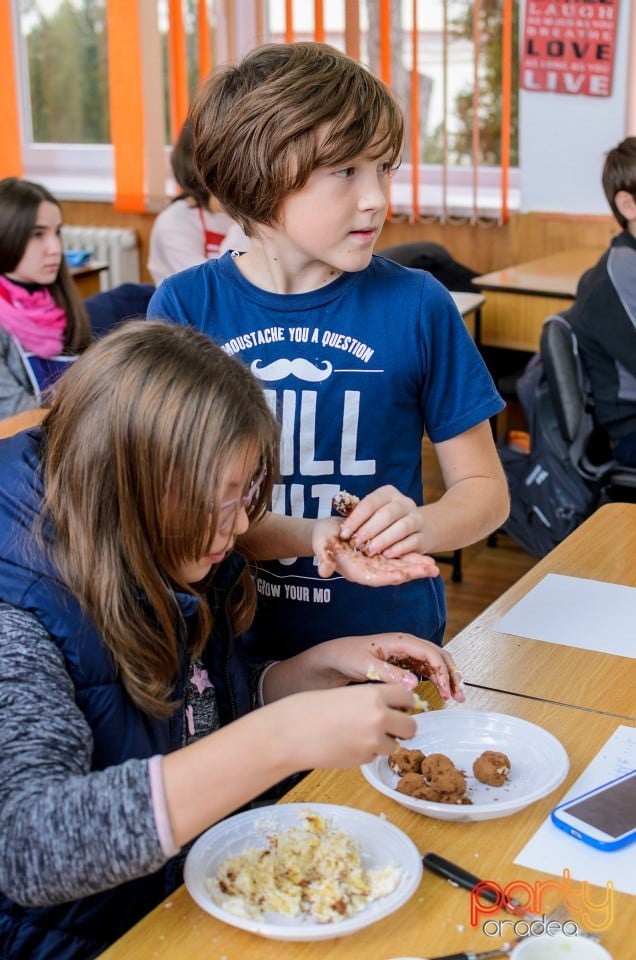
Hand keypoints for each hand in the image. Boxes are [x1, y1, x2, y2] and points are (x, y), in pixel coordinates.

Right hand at [278, 683, 417, 769]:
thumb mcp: (345, 694)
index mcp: (374, 695)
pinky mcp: (363, 760)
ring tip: (361, 735)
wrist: (290, 734)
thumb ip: (370, 700)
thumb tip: (390, 709)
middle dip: (402, 727)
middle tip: (389, 725)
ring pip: (395, 745)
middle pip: (411, 726)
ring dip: (385, 742)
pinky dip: (368, 752)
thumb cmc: (310, 709)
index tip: (400, 706)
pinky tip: (348, 744)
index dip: (404, 703)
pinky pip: (376, 756)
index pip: (407, 697)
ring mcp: (373, 742)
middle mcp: (379, 718)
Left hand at [301, 633, 464, 702]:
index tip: (446, 690)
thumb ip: (389, 673)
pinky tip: (441, 693)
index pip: (429, 652)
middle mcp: (407, 645)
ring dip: (447, 678)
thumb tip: (415, 683)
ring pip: (435, 663)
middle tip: (458, 695)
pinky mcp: (404, 664)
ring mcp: (407, 654)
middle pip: (438, 655)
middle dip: (451, 674)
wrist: (334, 658)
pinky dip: (437, 680)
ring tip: (455, 697)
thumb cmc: (347, 656)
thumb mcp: (366, 665)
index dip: (441, 671)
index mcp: (400, 641)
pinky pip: (427, 670)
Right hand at [312, 516, 437, 582]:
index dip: (388, 576)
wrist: (328, 532)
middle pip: (392, 574)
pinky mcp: (383, 554)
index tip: (402, 575)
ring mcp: (378, 563)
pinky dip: (413, 558)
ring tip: (434, 568)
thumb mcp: (321, 545)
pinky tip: (428, 559)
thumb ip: (324, 558)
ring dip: (416, 568)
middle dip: (410, 573)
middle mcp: (369, 570)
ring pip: (400, 567)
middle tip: (429, 571)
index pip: (374, 577)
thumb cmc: (322, 539)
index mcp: (355, 571)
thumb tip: (323, 571)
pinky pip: (400, 558)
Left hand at [337, 485, 428, 558]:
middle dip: (370, 529)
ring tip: (371, 550)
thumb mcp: (373, 513)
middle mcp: (404, 503)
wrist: (418, 528)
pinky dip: (400, 548)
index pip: (370, 503)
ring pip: (402, 526)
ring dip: (384, 539)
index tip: (344, 533)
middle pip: (387, 514)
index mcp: (388, 494)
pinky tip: (387, 555)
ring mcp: (416, 518)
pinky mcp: (424, 535)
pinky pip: (413, 541)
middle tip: (357, 544)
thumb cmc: (386, 521)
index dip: (356, 518)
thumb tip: (339, 515)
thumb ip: (359, 514)